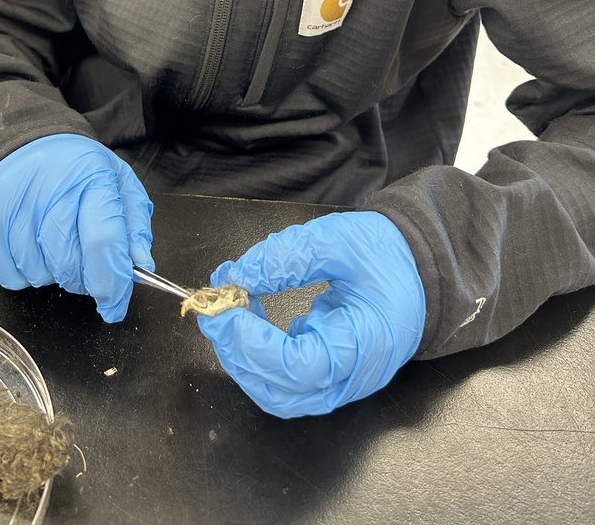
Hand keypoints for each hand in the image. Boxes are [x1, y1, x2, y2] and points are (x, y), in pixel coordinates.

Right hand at [0, 134, 153, 321]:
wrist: (14, 145)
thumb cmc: (70, 167)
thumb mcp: (114, 180)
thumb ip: (133, 223)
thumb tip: (140, 265)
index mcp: (91, 178)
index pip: (104, 243)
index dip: (113, 284)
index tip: (115, 302)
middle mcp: (49, 192)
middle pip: (72, 265)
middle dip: (84, 276)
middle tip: (83, 258)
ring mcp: (13, 209)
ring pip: (42, 275)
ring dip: (53, 271)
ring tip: (51, 237)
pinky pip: (12, 278)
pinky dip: (25, 272)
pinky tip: (28, 242)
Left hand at [197, 211, 424, 417]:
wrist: (419, 268)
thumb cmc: (384, 253)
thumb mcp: (337, 239)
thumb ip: (286, 257)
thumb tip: (234, 276)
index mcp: (367, 344)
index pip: (301, 367)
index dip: (255, 344)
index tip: (225, 309)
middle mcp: (354, 378)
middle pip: (282, 392)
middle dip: (239, 354)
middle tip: (214, 310)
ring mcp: (341, 384)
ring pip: (279, 395)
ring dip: (243, 360)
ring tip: (227, 316)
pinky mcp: (329, 378)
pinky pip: (286, 383)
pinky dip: (258, 359)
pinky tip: (250, 323)